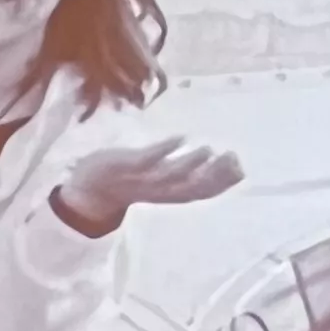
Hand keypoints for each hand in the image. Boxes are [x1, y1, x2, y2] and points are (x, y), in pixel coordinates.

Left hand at [54, 137, 244, 236]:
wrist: (88, 187)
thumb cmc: (129, 179)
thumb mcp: (159, 176)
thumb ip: (184, 169)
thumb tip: (213, 156)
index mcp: (170, 193)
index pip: (202, 192)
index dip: (222, 183)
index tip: (241, 169)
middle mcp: (159, 190)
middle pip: (191, 187)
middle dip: (213, 175)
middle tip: (232, 158)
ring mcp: (142, 178)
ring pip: (171, 176)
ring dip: (191, 164)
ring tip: (209, 149)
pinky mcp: (127, 165)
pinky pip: (148, 159)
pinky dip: (165, 149)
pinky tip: (181, 137)